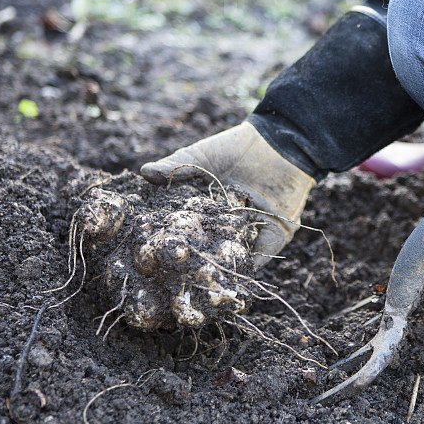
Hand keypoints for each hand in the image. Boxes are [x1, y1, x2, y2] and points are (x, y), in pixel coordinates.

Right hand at [141, 122, 314, 267]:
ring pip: (230, 256)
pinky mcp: (272, 239)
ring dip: (217, 268)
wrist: (280, 144)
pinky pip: (258, 258)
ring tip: (198, 279)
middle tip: (174, 272)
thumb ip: (175, 167)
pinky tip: (229, 273)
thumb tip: (143, 173)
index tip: (154, 249)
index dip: (173, 239)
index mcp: (207, 209)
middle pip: (207, 248)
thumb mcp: (201, 156)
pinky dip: (245, 266)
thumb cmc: (237, 148)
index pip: (187, 229)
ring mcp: (248, 235)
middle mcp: (225, 226)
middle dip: (194, 261)